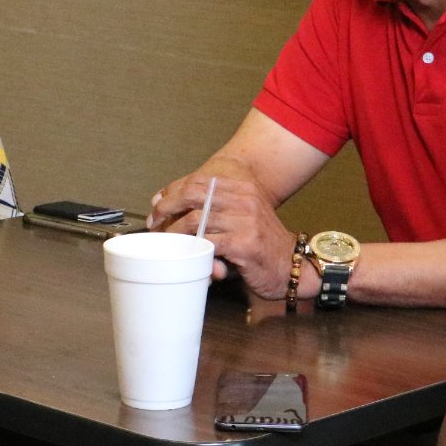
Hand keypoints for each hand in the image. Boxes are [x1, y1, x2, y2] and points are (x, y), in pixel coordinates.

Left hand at [149, 173, 301, 299]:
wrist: (290, 265)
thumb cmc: (260, 243)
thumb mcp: (240, 218)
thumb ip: (213, 210)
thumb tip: (168, 202)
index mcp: (243, 188)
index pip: (199, 180)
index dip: (173, 191)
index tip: (158, 206)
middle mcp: (245, 199)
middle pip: (193, 194)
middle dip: (168, 208)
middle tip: (155, 223)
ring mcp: (246, 221)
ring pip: (196, 220)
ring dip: (175, 232)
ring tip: (167, 243)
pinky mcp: (245, 244)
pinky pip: (208, 244)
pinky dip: (193, 251)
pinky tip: (188, 257)